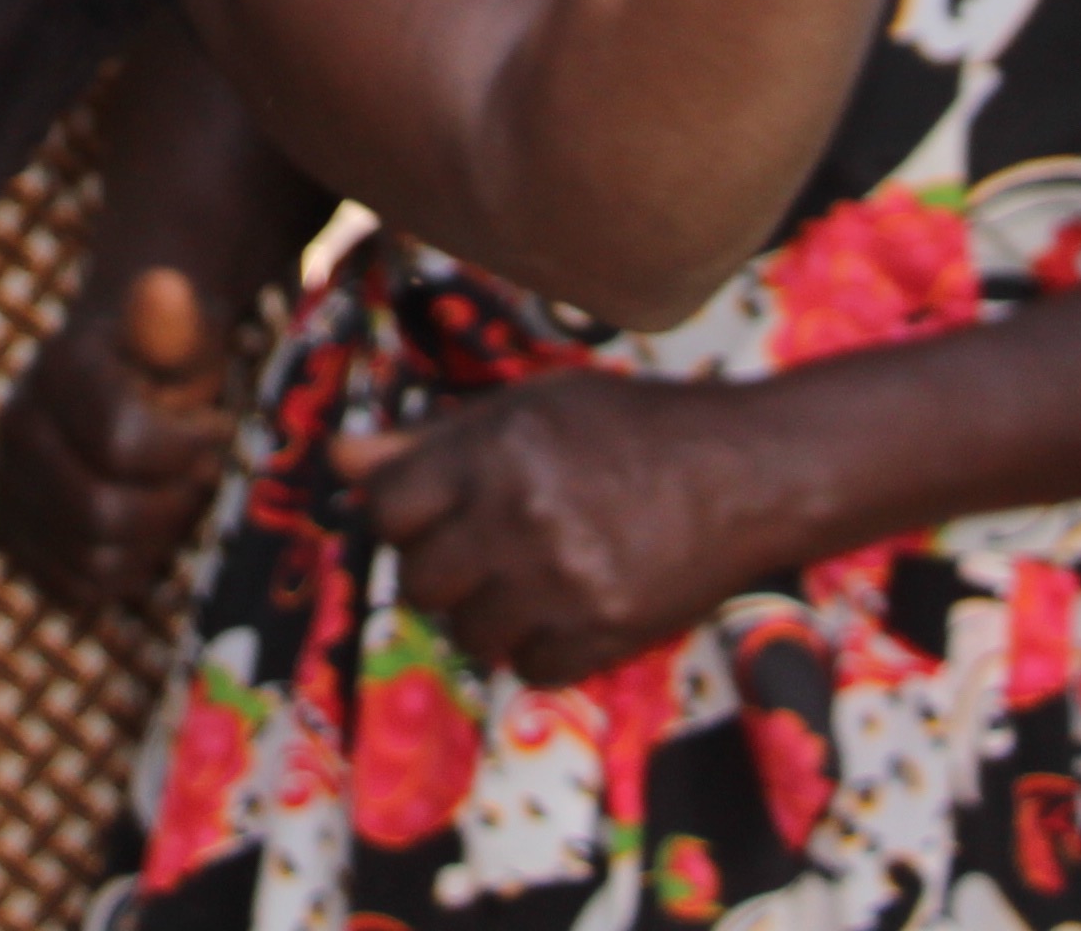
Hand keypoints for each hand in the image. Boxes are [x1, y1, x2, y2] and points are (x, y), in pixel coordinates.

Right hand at [0, 267, 238, 610]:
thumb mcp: (187, 329)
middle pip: (103, 513)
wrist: (123, 372)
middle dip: (173, 502)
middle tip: (200, 473)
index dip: (188, 448)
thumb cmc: (170, 354)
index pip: (123, 443)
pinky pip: (75, 588)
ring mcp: (4, 483)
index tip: (216, 425)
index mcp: (57, 367)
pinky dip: (124, 571)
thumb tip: (165, 282)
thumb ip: (178, 318)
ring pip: (92, 560)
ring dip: (154, 539)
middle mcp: (15, 426)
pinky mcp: (8, 532)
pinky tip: (144, 527)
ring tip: (173, 496)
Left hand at [341, 373, 795, 683]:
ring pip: (468, 634)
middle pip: (418, 580)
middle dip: (441, 571)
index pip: (387, 506)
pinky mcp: (604, 632)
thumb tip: (337, 457)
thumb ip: (429, 440)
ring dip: (487, 616)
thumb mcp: (527, 410)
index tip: (433, 514)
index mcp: (493, 450)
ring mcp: (561, 580)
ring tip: (529, 581)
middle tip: (483, 552)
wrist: (742, 472)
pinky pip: (530, 670)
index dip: (402, 513)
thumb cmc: (628, 429)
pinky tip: (569, 609)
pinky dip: (541, 650)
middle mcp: (518, 517)